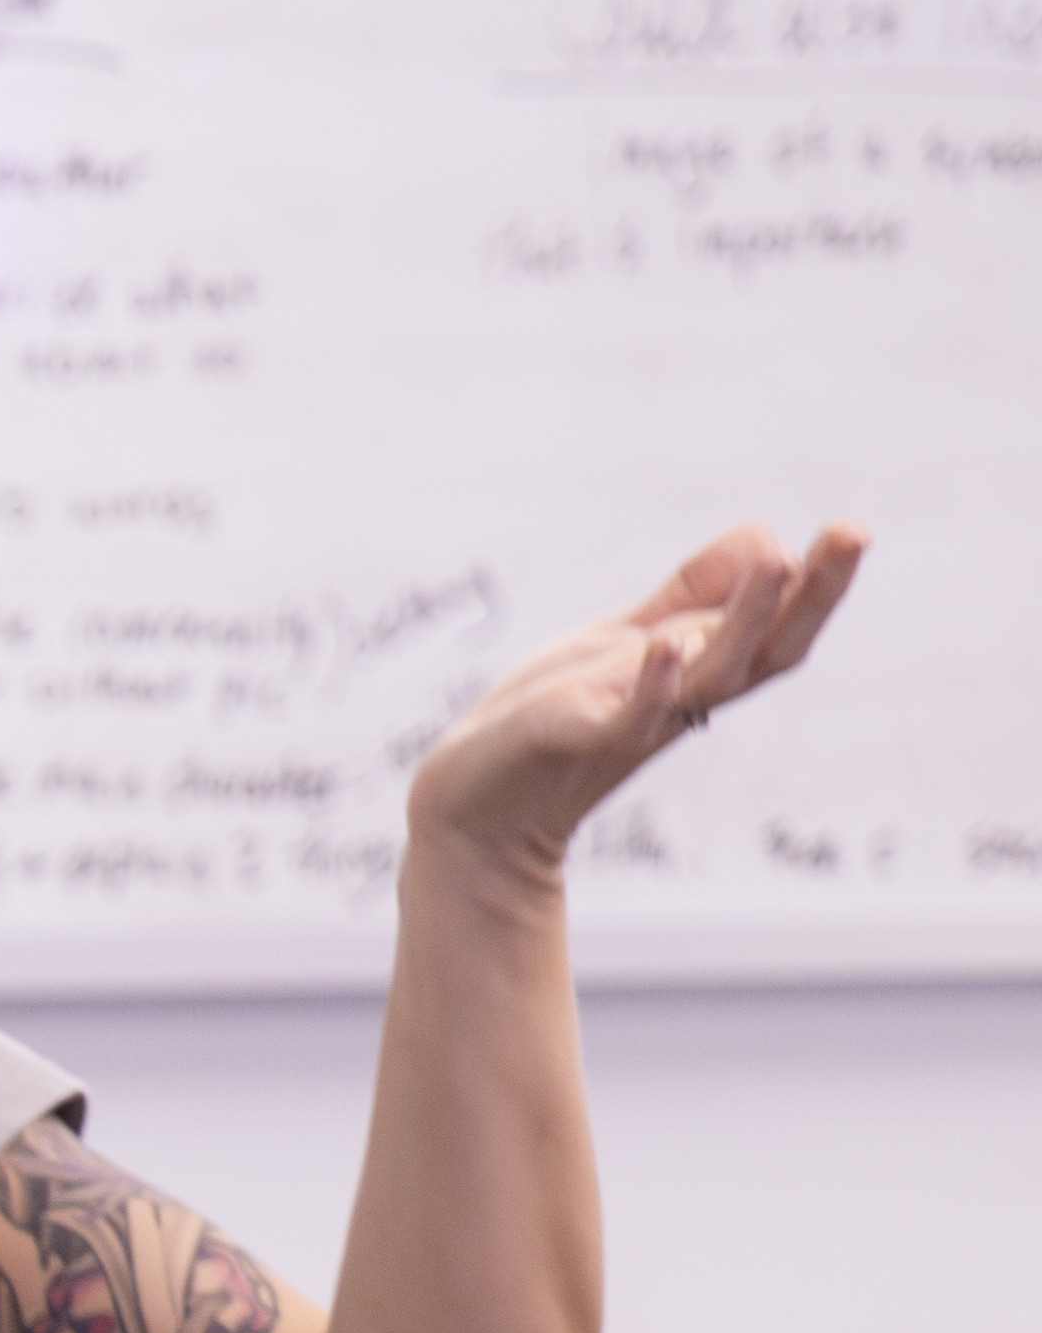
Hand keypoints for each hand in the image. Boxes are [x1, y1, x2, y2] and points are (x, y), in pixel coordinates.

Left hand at [406, 519, 868, 881]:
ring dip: (746, 619)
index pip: (778, 626)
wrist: (475, 801)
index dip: (817, 584)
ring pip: (711, 676)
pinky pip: (626, 719)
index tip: (851, 531)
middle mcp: (684, 697)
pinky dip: (650, 686)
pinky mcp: (581, 741)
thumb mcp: (630, 639)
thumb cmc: (557, 714)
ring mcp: (637, 720)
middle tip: (855, 533)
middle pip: (769, 649)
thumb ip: (690, 595)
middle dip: (814, 593)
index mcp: (701, 670)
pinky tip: (663, 647)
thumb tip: (769, 540)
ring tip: (779, 561)